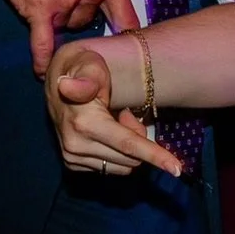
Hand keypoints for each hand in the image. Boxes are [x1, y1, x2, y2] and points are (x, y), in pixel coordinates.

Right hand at [0, 0, 138, 74]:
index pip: (126, 14)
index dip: (128, 33)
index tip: (132, 50)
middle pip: (88, 20)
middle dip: (74, 8)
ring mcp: (65, 3)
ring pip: (65, 25)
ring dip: (54, 15)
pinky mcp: (39, 10)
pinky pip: (43, 43)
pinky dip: (42, 58)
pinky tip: (43, 72)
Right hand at [47, 40, 180, 177]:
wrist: (57, 81)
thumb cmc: (82, 67)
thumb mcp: (89, 64)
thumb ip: (87, 79)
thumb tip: (68, 87)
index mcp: (84, 123)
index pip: (128, 145)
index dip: (155, 156)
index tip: (178, 169)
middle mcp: (76, 146)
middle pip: (131, 157)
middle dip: (138, 138)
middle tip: (124, 113)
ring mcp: (72, 157)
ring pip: (123, 165)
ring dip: (127, 147)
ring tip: (113, 120)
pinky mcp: (73, 164)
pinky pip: (110, 168)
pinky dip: (115, 152)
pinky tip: (104, 132)